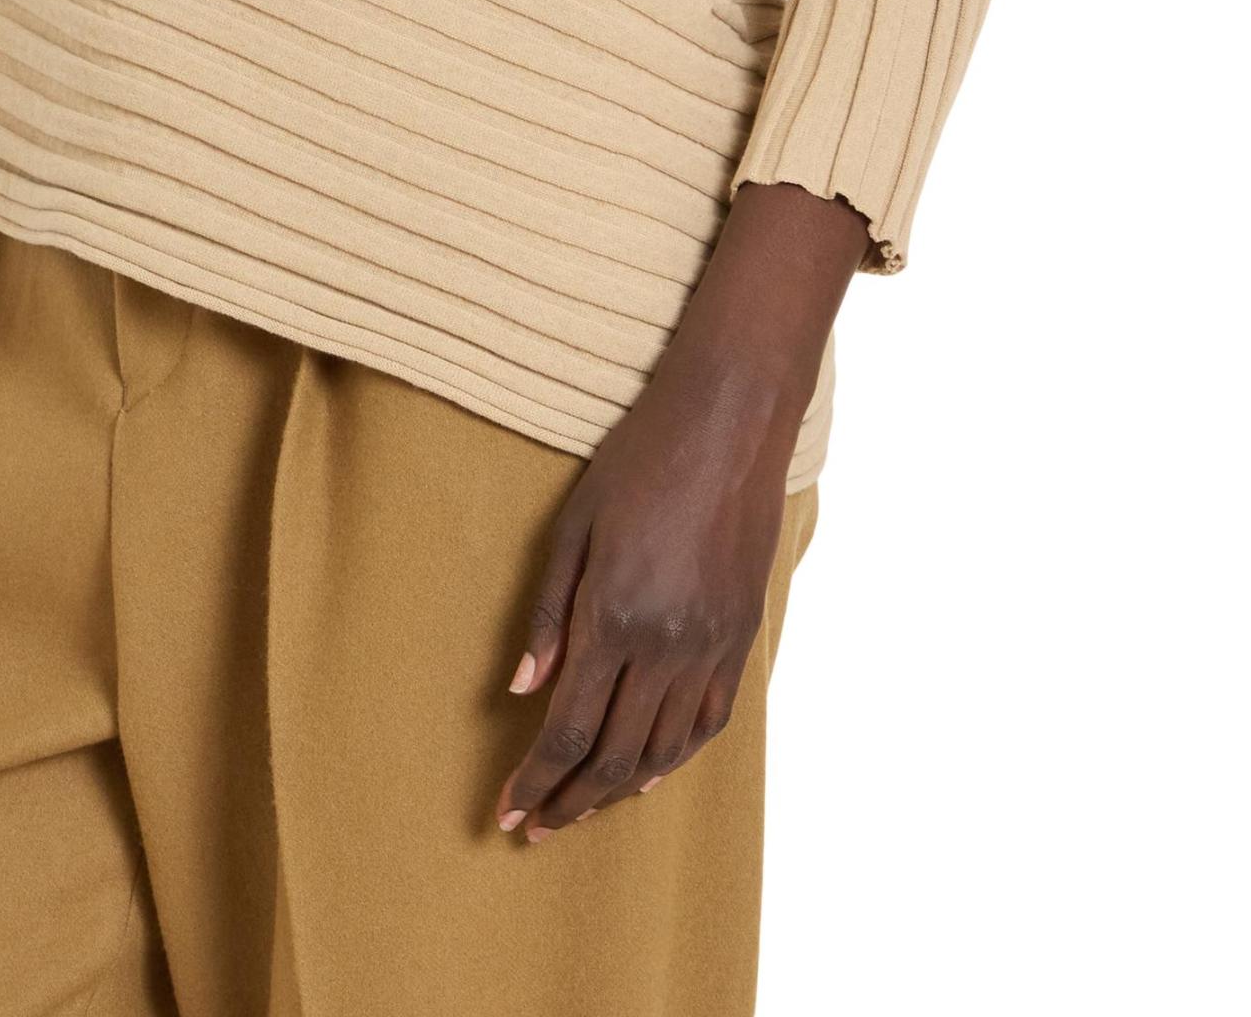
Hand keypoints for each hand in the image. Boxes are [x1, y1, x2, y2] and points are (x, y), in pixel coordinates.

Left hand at [494, 179, 867, 840]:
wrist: (730, 423)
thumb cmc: (640, 459)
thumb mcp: (575, 526)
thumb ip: (548, 615)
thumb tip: (521, 690)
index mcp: (615, 616)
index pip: (568, 729)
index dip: (536, 782)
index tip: (508, 813)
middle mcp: (667, 644)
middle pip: (613, 755)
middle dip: (569, 800)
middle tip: (535, 827)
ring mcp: (711, 645)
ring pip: (663, 749)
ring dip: (617, 789)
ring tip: (581, 808)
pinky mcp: (741, 636)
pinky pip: (708, 721)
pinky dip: (675, 758)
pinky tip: (649, 773)